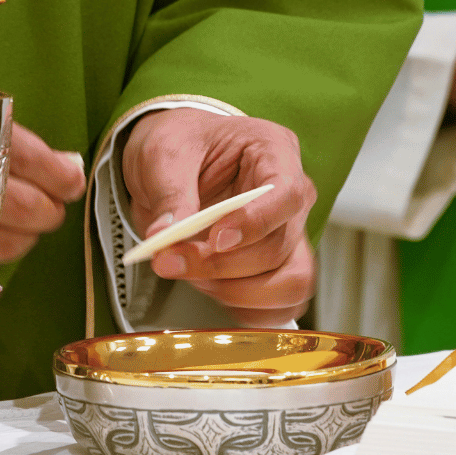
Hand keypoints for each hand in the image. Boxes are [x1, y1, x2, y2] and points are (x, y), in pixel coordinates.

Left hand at [120, 109, 317, 327]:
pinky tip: (212, 292)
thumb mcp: (164, 153)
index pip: (286, 194)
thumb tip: (164, 235)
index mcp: (274, 151)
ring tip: (191, 274)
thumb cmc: (181, 144)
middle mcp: (291, 196)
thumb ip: (169, 193)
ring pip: (289, 282)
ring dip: (235, 292)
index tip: (215, 239)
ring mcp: (288, 233)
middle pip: (278, 246)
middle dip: (222, 265)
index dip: (254, 223)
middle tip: (170, 261)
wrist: (175, 161)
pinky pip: (282, 303)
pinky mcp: (277, 266)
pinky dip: (247, 310)